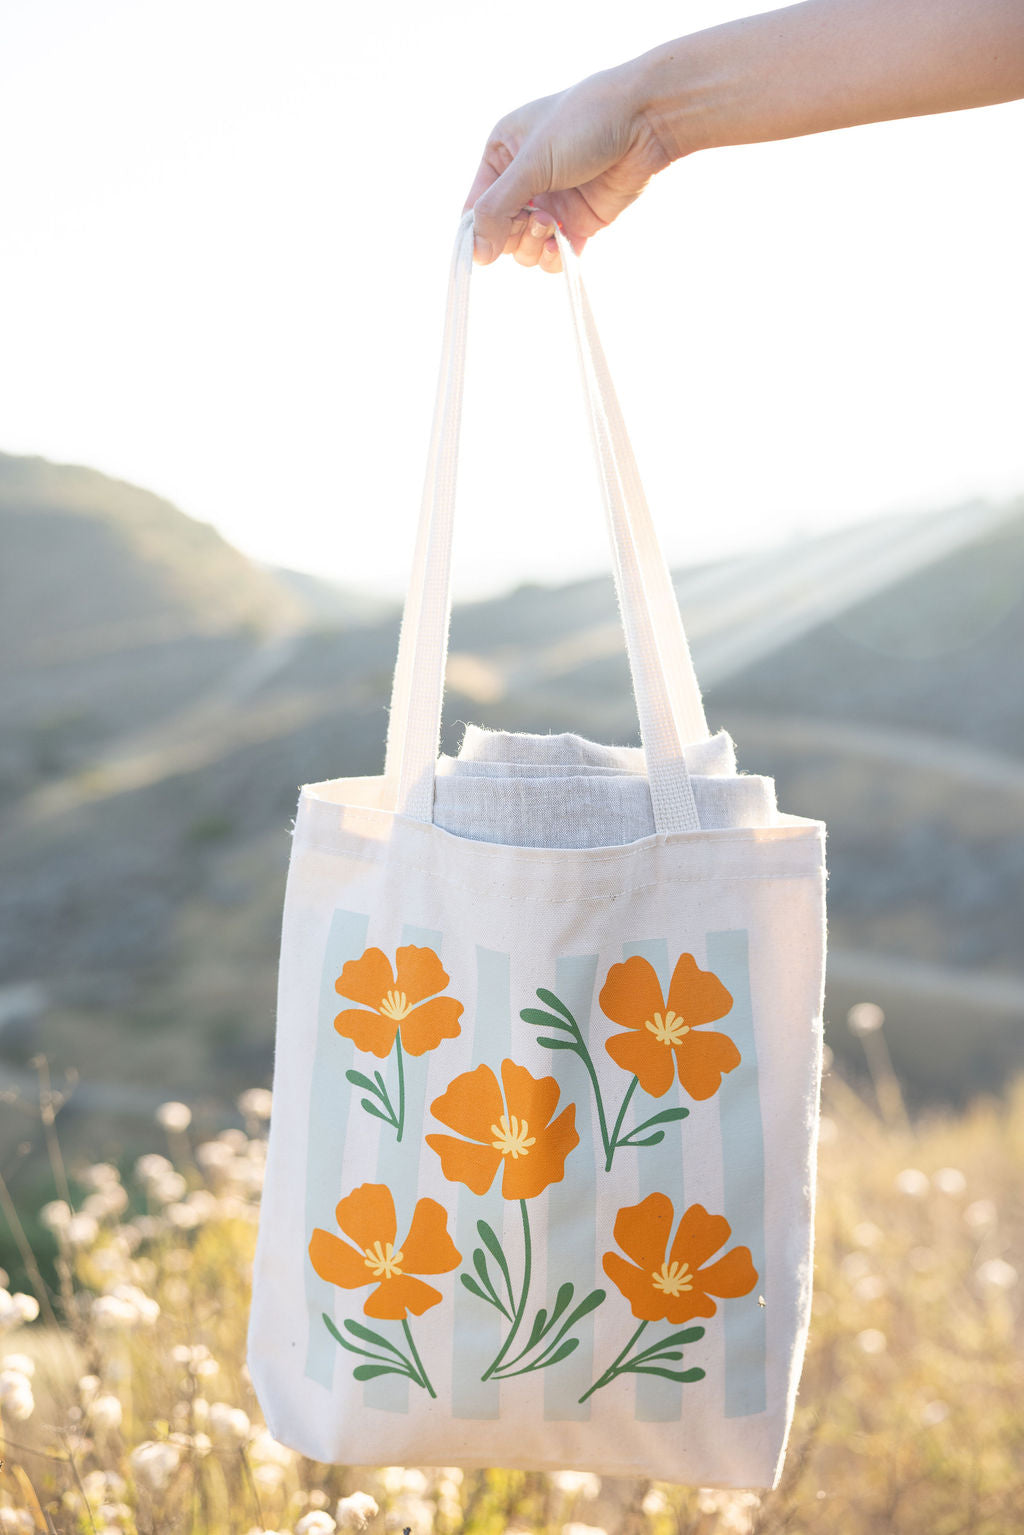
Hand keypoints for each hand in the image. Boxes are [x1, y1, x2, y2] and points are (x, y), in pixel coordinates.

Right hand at [462, 63, 674, 272]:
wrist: (643, 122)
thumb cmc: (583, 124)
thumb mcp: (531, 163)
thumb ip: (497, 209)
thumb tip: (476, 256)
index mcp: (503, 154)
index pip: (476, 206)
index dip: (479, 230)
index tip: (488, 245)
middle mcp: (524, 180)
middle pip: (500, 233)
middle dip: (513, 234)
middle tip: (535, 218)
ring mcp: (553, 202)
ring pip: (526, 248)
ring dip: (534, 245)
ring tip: (552, 224)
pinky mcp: (579, 221)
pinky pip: (555, 254)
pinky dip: (555, 257)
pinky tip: (562, 246)